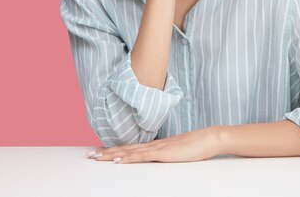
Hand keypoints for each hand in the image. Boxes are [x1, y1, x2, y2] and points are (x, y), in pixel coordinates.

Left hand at [87, 127, 221, 163]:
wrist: (209, 138)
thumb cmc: (197, 146)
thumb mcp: (179, 152)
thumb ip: (168, 154)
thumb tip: (161, 158)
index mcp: (157, 145)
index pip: (131, 148)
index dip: (116, 150)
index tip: (101, 152)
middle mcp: (153, 145)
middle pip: (126, 148)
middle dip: (107, 152)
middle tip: (90, 155)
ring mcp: (157, 148)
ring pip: (129, 151)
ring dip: (112, 155)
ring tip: (97, 158)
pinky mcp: (163, 153)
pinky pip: (142, 156)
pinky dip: (129, 158)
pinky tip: (118, 160)